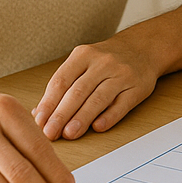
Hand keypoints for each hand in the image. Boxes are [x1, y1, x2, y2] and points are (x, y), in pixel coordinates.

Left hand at [34, 36, 159, 139]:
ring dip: (82, 118)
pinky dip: (109, 117)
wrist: (142, 48)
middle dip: (61, 114)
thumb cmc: (105, 61)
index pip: (61, 81)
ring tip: (70, 134)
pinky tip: (98, 128)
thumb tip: (39, 114)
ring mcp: (121, 74)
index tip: (40, 121)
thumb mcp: (82, 63)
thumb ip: (62, 86)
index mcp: (83, 55)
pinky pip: (122, 104)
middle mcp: (103, 62)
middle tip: (50, 133)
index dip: (49, 103)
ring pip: (98, 98)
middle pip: (78, 91)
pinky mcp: (138, 87)